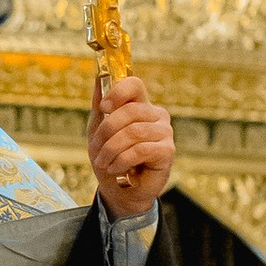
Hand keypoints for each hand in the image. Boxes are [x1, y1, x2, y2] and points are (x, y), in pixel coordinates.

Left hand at [89, 71, 174, 220]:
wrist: (120, 190)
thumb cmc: (112, 158)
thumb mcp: (98, 130)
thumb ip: (100, 105)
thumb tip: (98, 75)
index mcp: (140, 105)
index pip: (134, 84)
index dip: (117, 92)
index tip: (103, 108)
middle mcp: (156, 115)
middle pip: (130, 110)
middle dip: (107, 131)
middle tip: (97, 149)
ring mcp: (165, 132)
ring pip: (133, 132)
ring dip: (111, 149)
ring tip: (104, 162)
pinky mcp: (168, 151)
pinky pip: (141, 149)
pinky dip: (122, 160)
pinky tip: (115, 168)